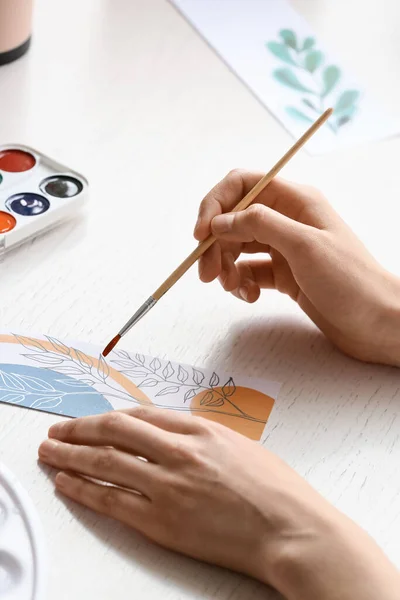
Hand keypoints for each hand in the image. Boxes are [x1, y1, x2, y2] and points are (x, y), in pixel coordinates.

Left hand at [39, 408, 399, 599]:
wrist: (290, 528)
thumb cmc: (275, 490)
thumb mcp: (239, 446)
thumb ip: (201, 438)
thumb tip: (171, 437)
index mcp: (199, 429)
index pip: (140, 415)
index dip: (109, 417)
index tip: (93, 420)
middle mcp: (178, 451)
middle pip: (113, 431)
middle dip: (78, 428)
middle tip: (58, 430)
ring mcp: (167, 485)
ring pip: (105, 463)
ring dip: (71, 455)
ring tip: (51, 452)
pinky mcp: (162, 520)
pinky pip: (112, 501)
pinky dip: (84, 489)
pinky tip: (68, 482)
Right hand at [194, 170, 399, 365]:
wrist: (376, 323)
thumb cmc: (351, 281)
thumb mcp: (305, 247)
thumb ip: (261, 225)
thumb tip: (221, 220)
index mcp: (295, 201)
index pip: (242, 185)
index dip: (216, 205)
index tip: (201, 234)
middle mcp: (287, 220)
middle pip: (234, 220)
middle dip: (215, 245)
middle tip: (207, 274)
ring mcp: (284, 248)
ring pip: (237, 247)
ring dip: (226, 266)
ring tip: (233, 288)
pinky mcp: (283, 274)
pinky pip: (249, 271)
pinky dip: (241, 283)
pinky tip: (249, 296)